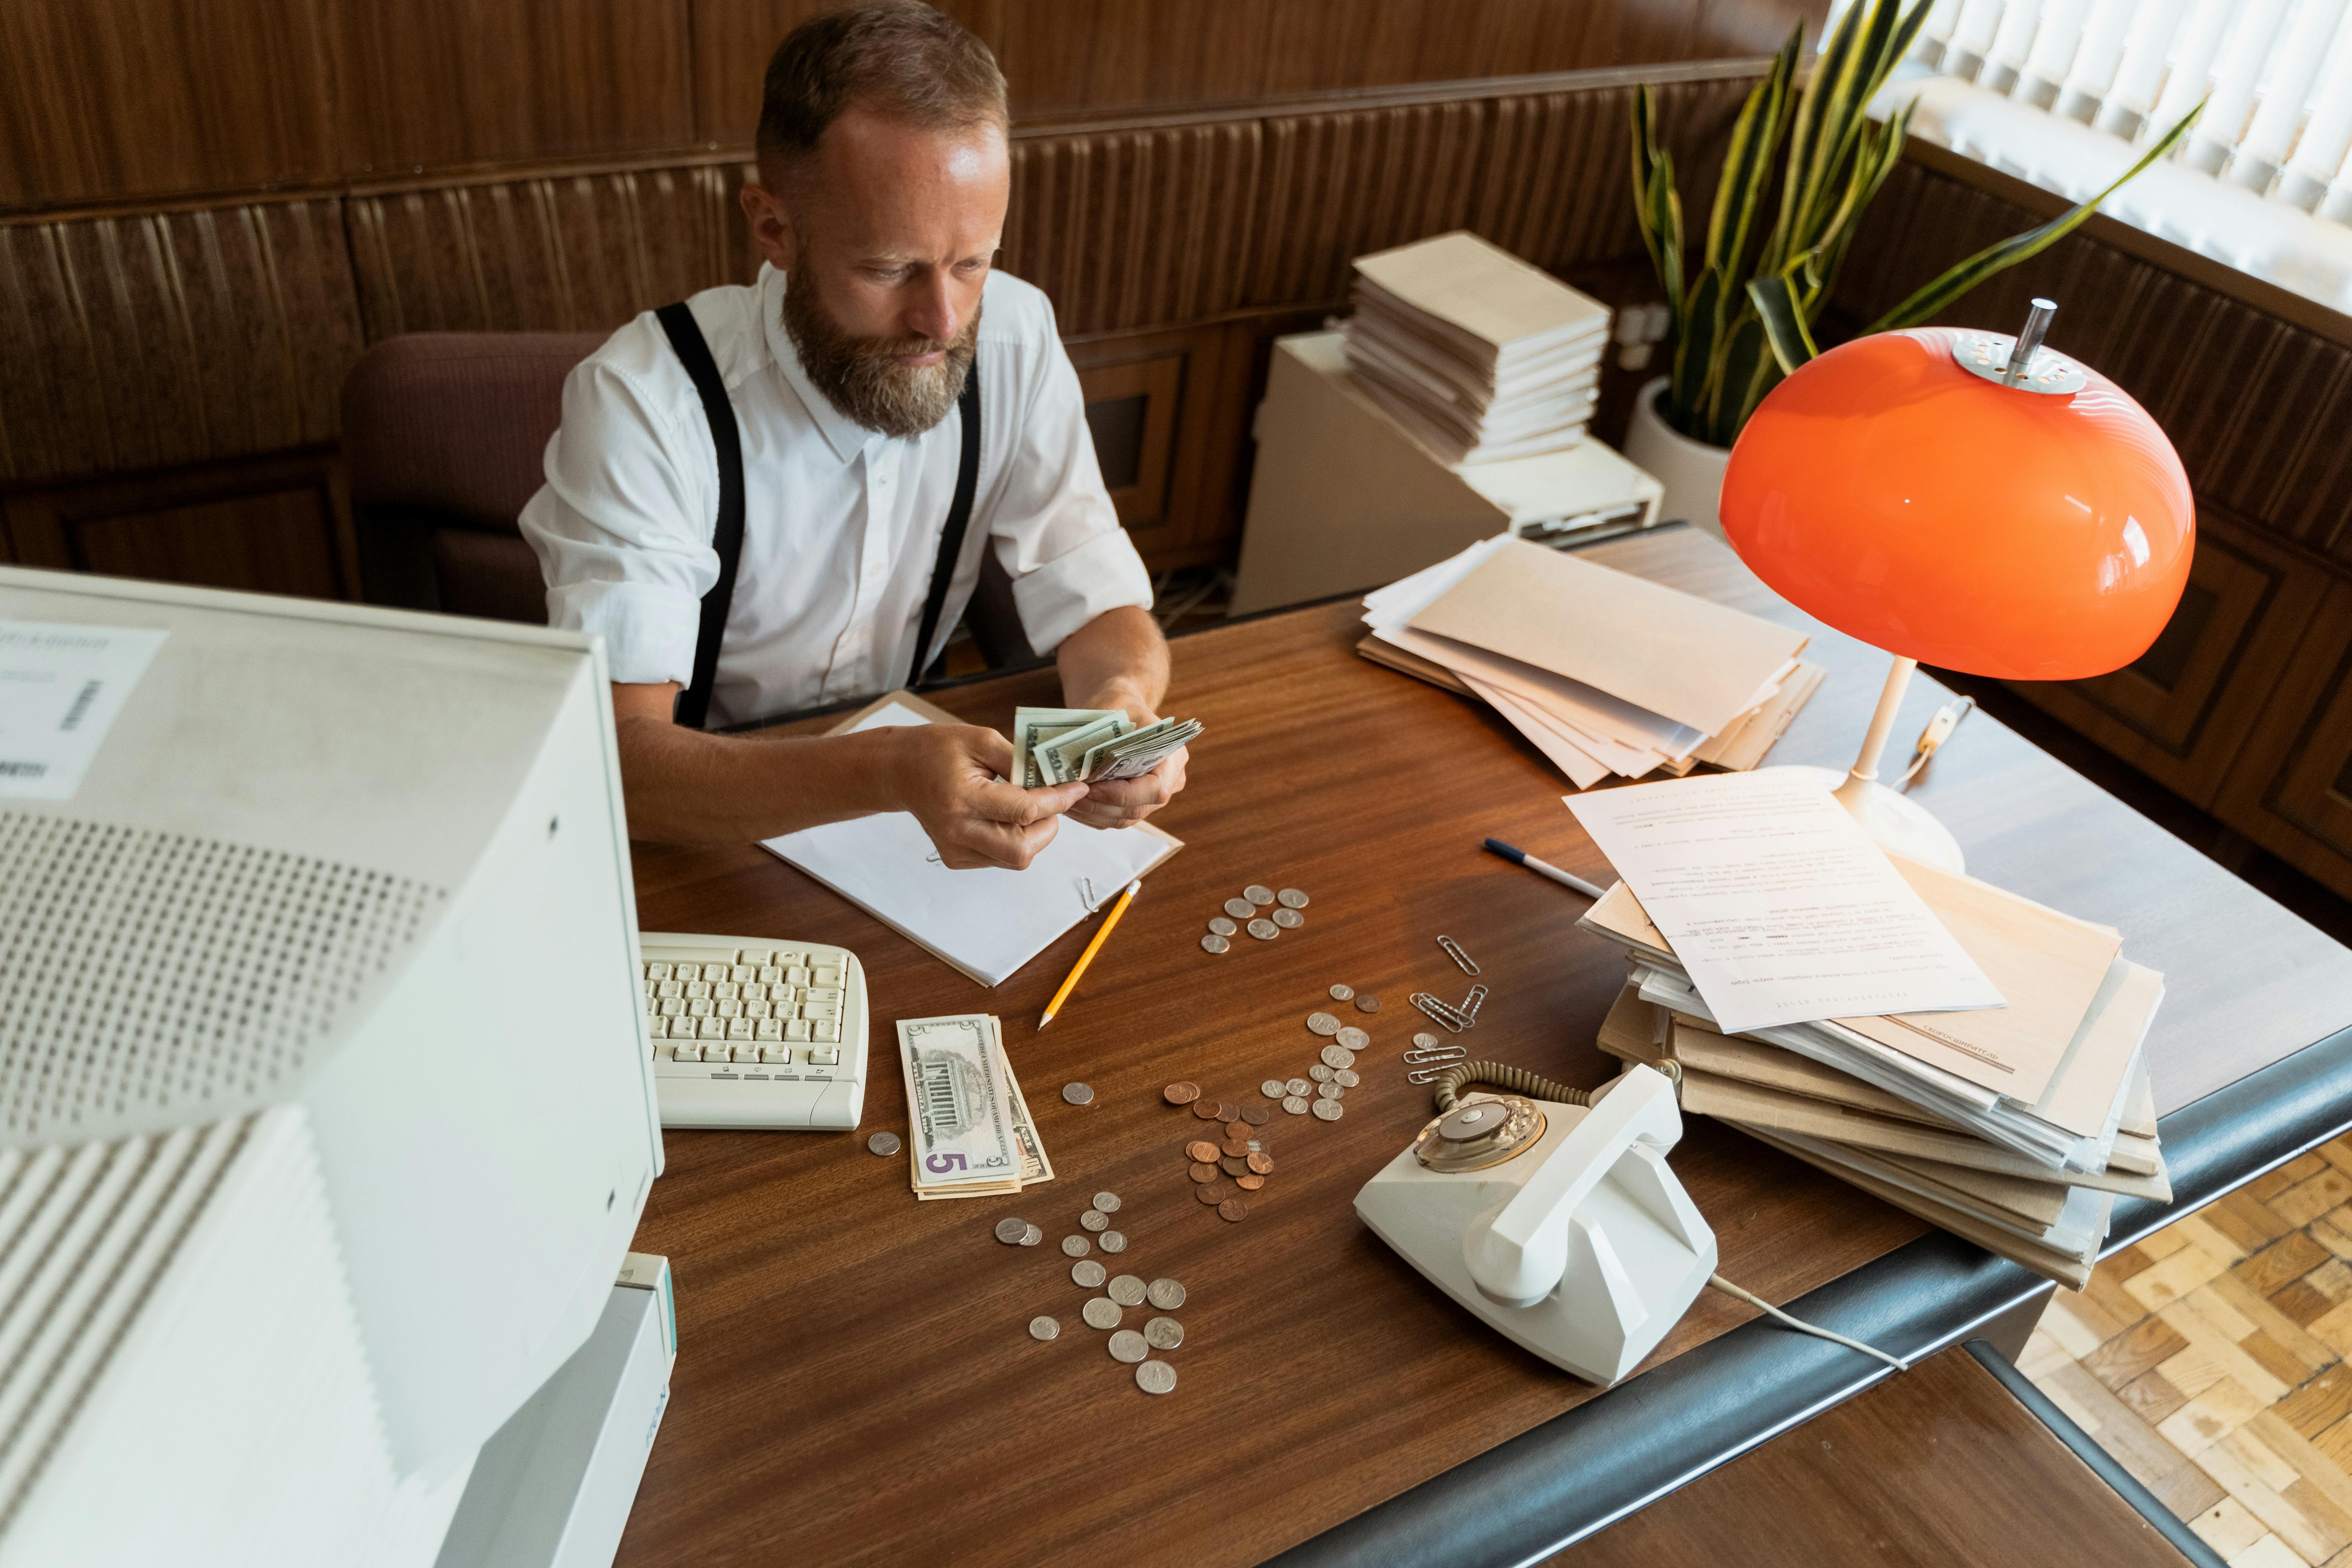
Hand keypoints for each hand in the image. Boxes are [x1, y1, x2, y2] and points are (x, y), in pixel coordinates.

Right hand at [879, 723, 1087, 869]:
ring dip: (1033, 834)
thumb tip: (1056, 777)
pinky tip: (1003, 817)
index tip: (1078, 786)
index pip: (1024, 810)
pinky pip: (1000, 859)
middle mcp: (956, 831)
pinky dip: (1014, 840)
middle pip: (1022, 849)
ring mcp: (954, 850)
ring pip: (1015, 858)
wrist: (900, 771)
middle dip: (1048, 826)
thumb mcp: (981, 740)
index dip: (1058, 800)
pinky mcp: (955, 859)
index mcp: (962, 798)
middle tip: (1050, 802)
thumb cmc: (938, 749)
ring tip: (1025, 806)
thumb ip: (1019, 761)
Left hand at [1065, 692, 1188, 830]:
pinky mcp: (1135, 806)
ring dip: (1090, 813)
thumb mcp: (1114, 711)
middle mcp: (1169, 782)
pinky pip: (1112, 820)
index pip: (1155, 789)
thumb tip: (1084, 770)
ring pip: (1121, 819)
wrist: (1120, 708)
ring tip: (1063, 799)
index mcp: (1173, 757)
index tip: (1092, 787)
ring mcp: (1152, 798)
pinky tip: (1069, 803)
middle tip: (1069, 794)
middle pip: (1136, 809)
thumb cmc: (1119, 705)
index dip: (1123, 794)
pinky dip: (1089, 815)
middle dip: (1099, 805)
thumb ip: (1106, 739)